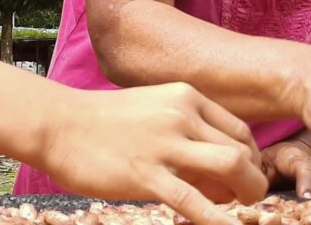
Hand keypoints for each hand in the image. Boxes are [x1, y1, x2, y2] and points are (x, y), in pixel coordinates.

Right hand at [40, 83, 266, 224]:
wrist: (58, 124)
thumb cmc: (102, 122)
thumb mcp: (151, 109)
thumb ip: (184, 130)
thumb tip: (215, 168)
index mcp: (185, 97)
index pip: (240, 130)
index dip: (250, 158)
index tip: (244, 176)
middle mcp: (181, 115)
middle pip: (240, 150)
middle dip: (252, 179)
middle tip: (246, 198)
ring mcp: (164, 144)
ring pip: (230, 166)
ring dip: (248, 192)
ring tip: (242, 208)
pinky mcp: (146, 174)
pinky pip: (193, 201)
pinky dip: (217, 219)